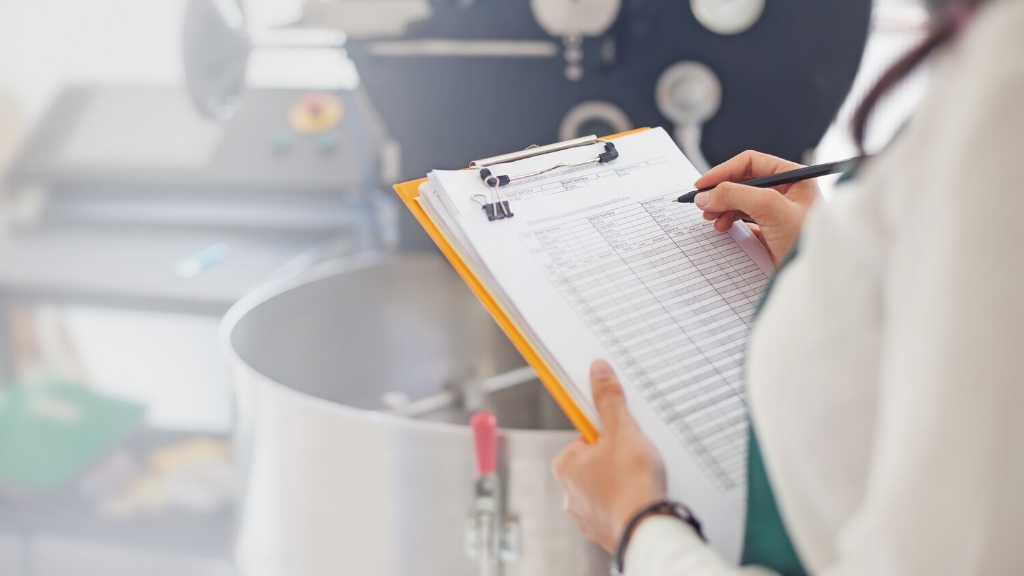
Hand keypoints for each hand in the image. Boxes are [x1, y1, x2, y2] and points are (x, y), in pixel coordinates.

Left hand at [552, 360, 666, 552]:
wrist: (647, 529)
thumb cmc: (631, 483)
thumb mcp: (622, 431)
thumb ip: (609, 400)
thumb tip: (598, 372)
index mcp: (565, 466)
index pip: (585, 437)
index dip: (609, 432)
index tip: (623, 433)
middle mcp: (570, 493)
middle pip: (596, 461)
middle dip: (617, 457)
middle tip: (636, 456)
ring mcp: (586, 515)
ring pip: (607, 485)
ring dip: (623, 480)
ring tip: (642, 478)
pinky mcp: (605, 530)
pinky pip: (617, 507)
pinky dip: (628, 501)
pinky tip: (642, 497)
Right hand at [693, 150, 822, 263]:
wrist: (815, 277)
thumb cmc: (806, 239)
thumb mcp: (770, 208)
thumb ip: (736, 195)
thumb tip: (707, 195)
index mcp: (793, 176)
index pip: (750, 163)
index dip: (723, 171)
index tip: (702, 185)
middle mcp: (787, 191)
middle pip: (743, 182)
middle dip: (721, 192)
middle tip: (703, 204)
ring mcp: (779, 212)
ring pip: (741, 201)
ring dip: (723, 207)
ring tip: (711, 218)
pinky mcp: (772, 231)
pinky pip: (745, 220)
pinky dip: (730, 222)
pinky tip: (724, 228)